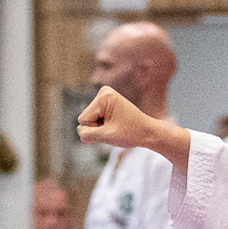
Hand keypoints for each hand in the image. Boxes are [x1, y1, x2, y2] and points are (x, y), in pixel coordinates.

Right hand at [77, 87, 191, 168]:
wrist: (148, 131)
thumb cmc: (130, 133)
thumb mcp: (106, 136)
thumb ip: (88, 135)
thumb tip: (79, 132)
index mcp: (104, 96)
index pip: (83, 120)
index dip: (95, 129)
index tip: (112, 127)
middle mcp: (103, 92)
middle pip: (85, 119)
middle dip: (97, 128)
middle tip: (115, 128)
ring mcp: (104, 97)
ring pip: (89, 120)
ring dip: (100, 128)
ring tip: (115, 127)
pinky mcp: (106, 103)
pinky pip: (94, 118)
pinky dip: (102, 126)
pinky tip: (114, 125)